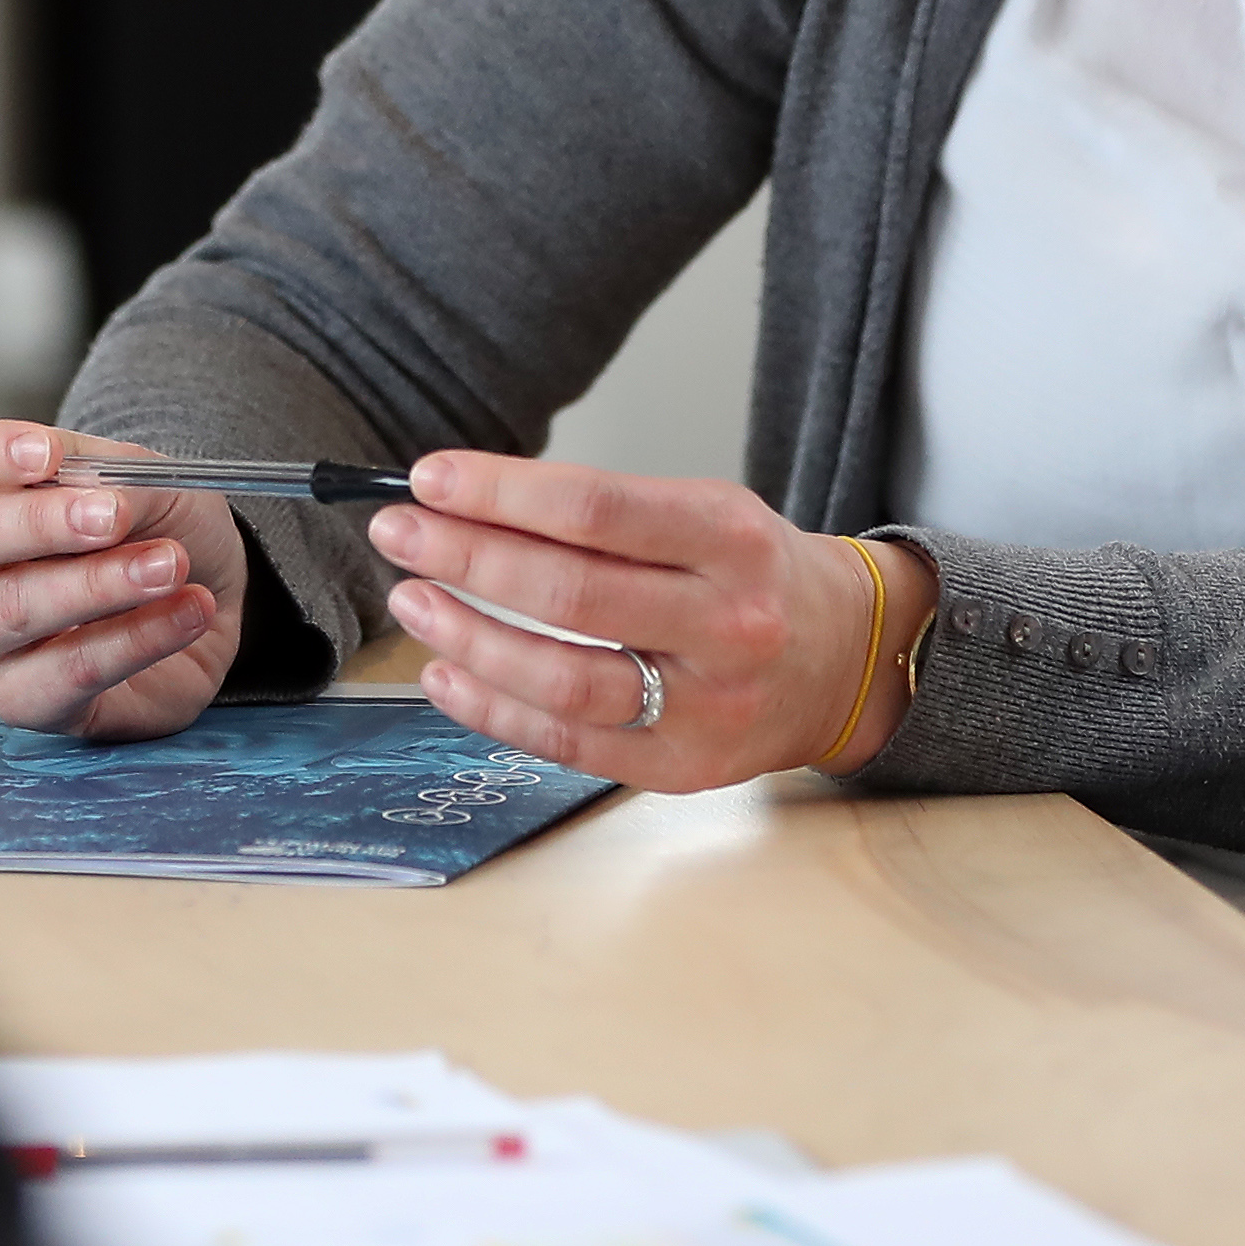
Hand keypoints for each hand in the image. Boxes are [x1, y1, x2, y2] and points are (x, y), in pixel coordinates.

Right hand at [0, 417, 247, 736]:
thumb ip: (108, 479)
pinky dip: (138, 638)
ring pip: (10, 609)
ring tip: (170, 564)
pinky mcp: (21, 700)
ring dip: (98, 584)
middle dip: (39, 523)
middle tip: (114, 517)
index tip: (47, 455)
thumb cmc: (146, 522)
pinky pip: (68, 672)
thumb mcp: (139, 476)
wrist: (201, 589)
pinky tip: (187, 609)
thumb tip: (99, 501)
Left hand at [367, 451, 937, 792]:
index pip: (597, 512)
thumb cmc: (756, 577)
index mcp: (732, 541)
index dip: (502, 493)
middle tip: (401, 532)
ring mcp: (706, 706)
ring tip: (414, 601)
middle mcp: (727, 625)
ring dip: (468, 637)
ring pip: (561, 679)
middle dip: (467, 558)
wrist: (843, 661)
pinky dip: (492, 708)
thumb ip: (605, 514)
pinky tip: (445, 673)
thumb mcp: (709, 514)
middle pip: (571, 595)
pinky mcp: (679, 768)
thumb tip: (469, 501)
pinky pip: (565, 743)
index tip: (431, 478)